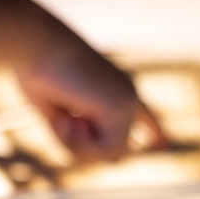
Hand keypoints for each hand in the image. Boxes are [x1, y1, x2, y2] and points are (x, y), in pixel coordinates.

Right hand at [16, 24, 160, 162]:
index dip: (154, 130)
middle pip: (115, 151)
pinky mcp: (124, 105)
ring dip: (81, 148)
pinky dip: (83, 144)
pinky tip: (70, 119)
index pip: (143, 114)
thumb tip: (97, 156)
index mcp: (114, 87)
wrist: (35, 42)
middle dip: (85, 151)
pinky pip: (108, 150)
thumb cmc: (37, 71)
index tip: (165, 145)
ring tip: (64, 120)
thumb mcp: (55, 112)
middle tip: (61, 125)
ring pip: (114, 155)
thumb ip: (76, 133)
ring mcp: (129, 99)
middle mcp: (127, 93)